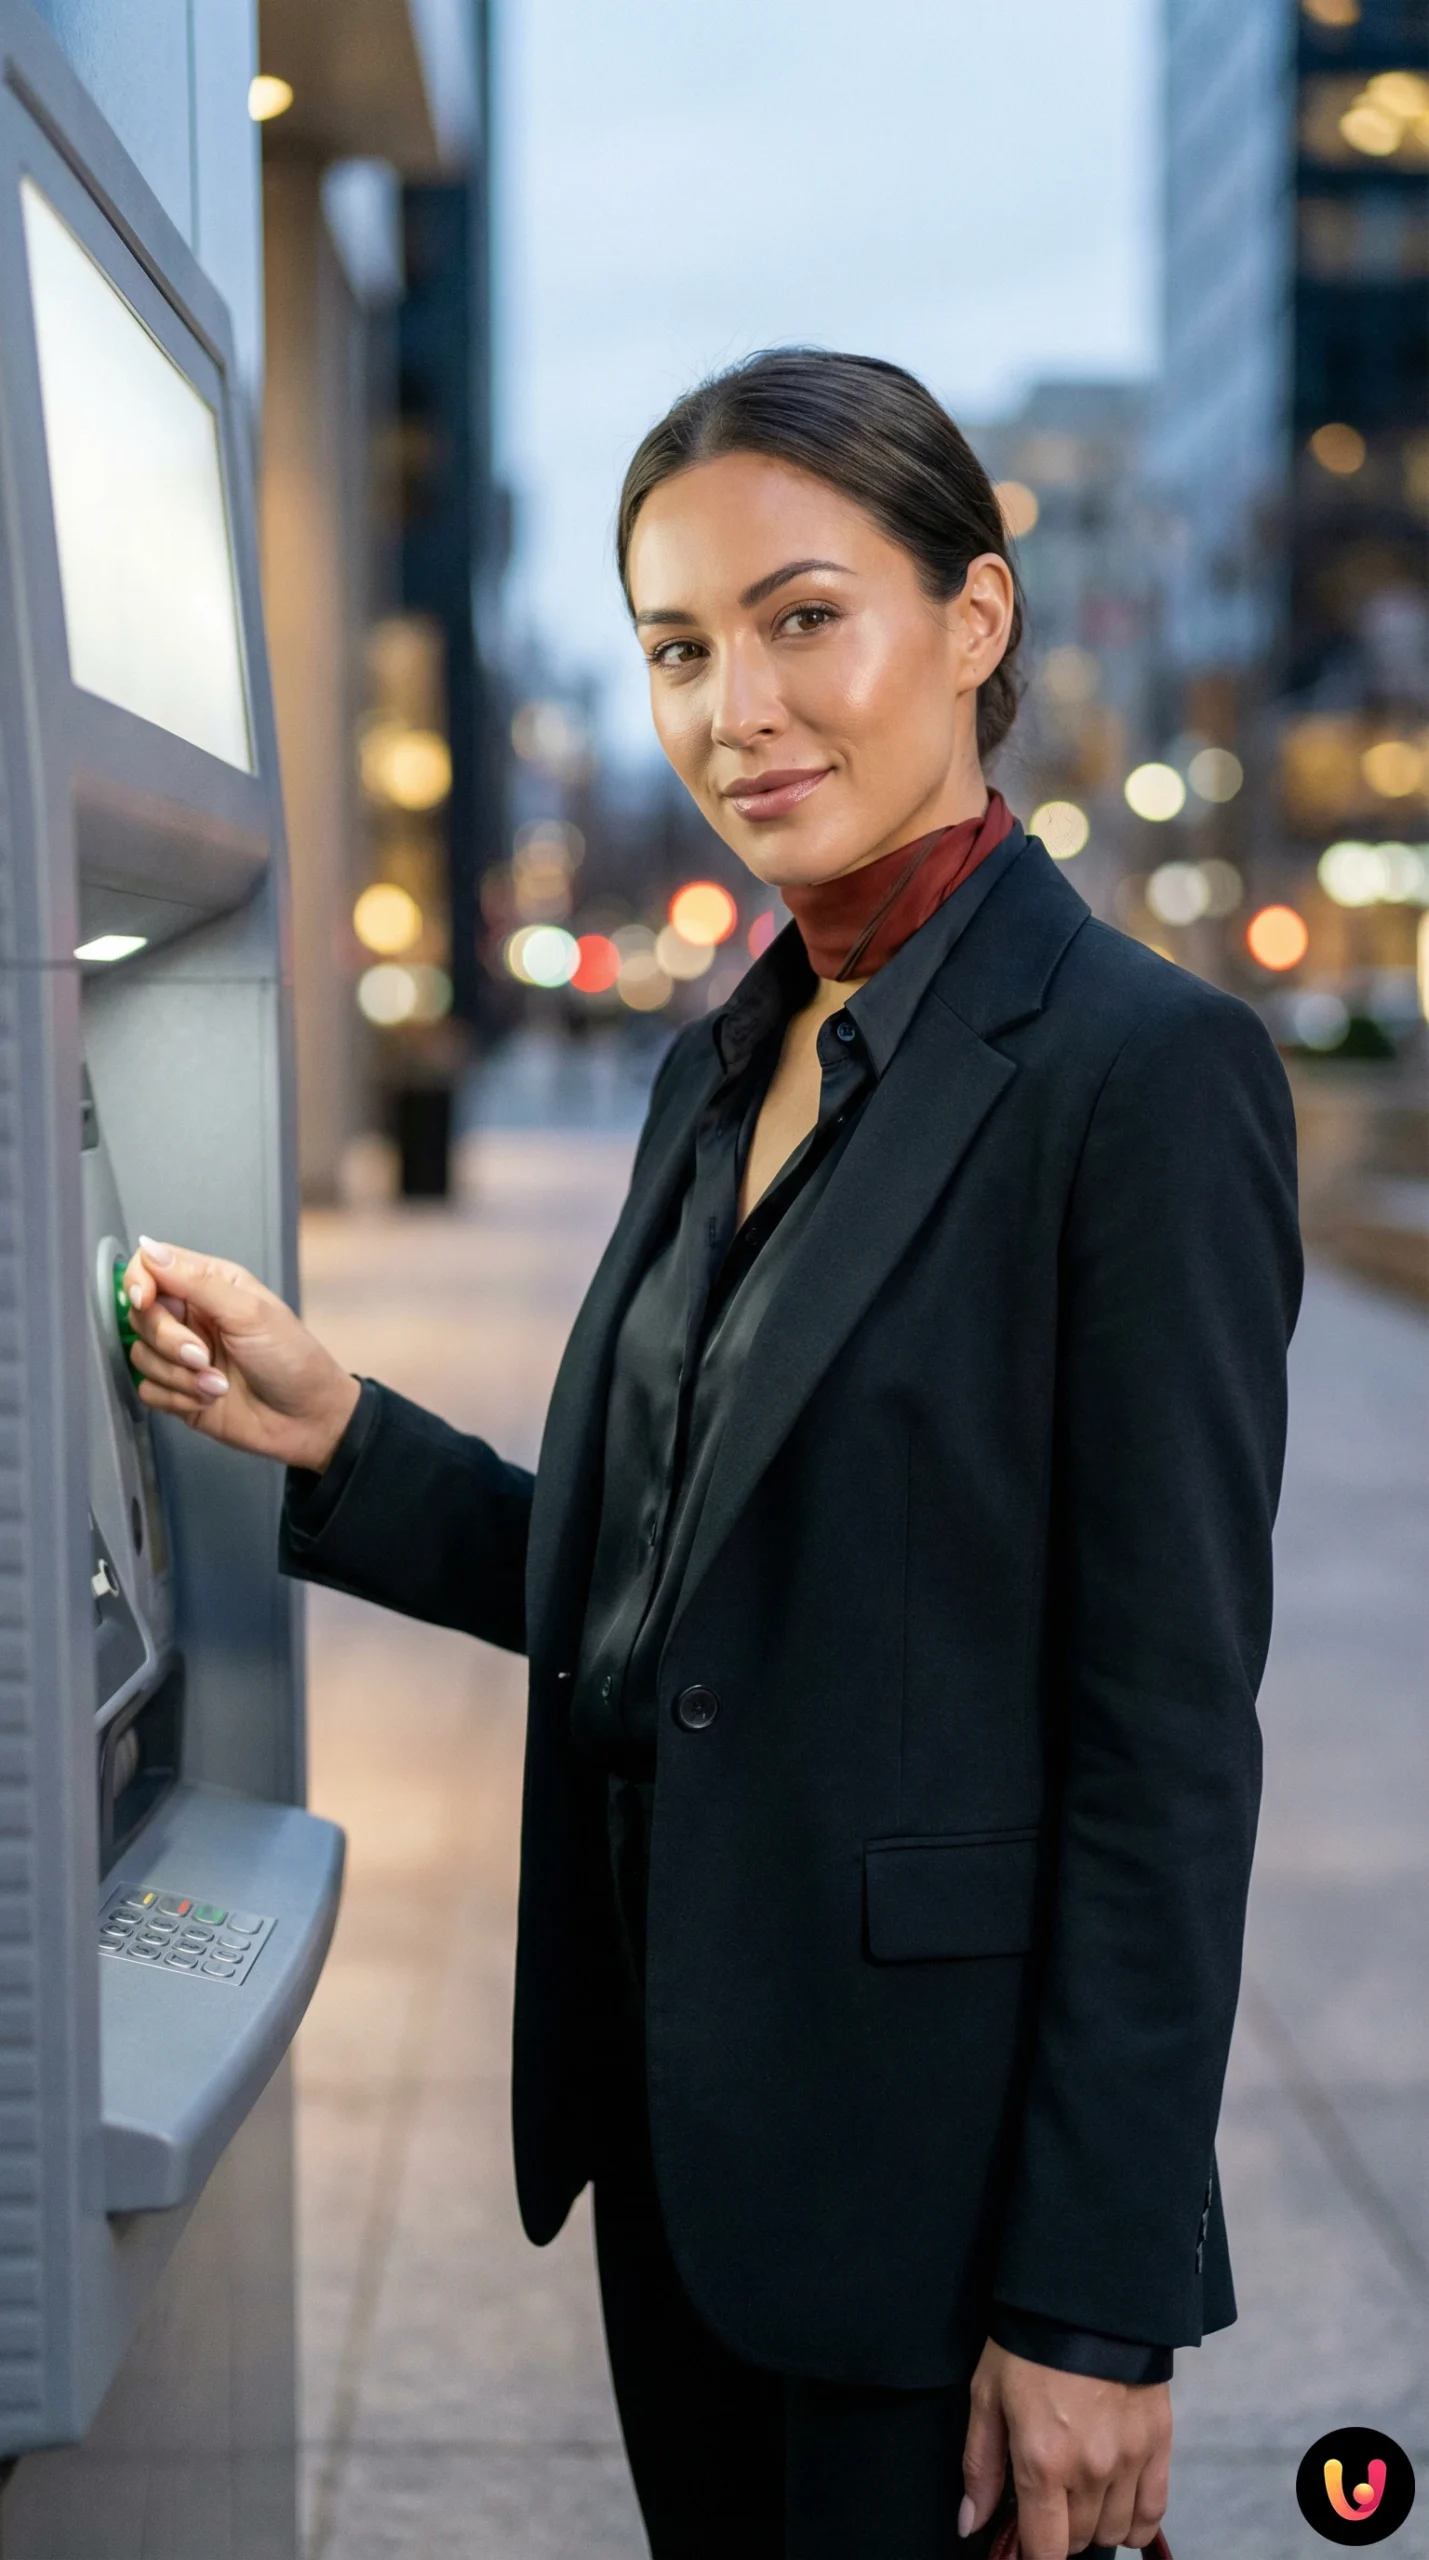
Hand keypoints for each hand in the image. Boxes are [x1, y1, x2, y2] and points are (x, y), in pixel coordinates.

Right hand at [122, 1238, 360, 1474]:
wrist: (307, 1419)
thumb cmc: (292, 1358)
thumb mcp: (250, 1312)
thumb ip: (197, 1282)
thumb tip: (150, 1250)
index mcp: (209, 1285)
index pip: (151, 1267)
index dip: (138, 1282)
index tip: (146, 1301)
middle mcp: (191, 1316)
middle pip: (141, 1315)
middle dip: (168, 1340)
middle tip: (202, 1355)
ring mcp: (182, 1356)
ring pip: (141, 1355)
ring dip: (178, 1375)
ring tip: (217, 1384)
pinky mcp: (177, 1391)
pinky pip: (148, 1389)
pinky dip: (176, 1398)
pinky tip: (208, 1400)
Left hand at [960, 2340, 1170, 2555]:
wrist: (1087, 2296)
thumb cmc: (1028, 2343)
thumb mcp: (987, 2396)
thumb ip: (981, 2467)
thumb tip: (970, 2524)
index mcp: (1044, 2461)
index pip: (1045, 2551)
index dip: (1032, 2557)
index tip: (1025, 2545)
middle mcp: (1092, 2470)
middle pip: (1078, 2540)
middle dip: (1057, 2531)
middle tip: (1045, 2502)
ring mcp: (1131, 2459)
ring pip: (1114, 2531)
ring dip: (1093, 2524)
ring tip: (1077, 2495)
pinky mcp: (1160, 2443)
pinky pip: (1153, 2512)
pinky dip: (1135, 2522)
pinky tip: (1116, 2507)